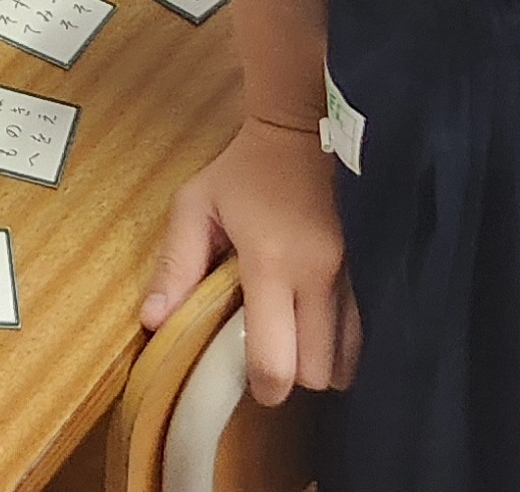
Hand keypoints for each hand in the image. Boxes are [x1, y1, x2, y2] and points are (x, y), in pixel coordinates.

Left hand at [142, 117, 360, 405]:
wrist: (301, 132)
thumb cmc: (242, 171)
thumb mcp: (195, 205)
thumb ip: (174, 265)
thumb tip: (152, 323)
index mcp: (270, 262)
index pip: (277, 360)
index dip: (263, 386)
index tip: (247, 381)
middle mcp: (318, 277)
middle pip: (318, 372)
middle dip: (292, 378)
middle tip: (266, 357)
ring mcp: (350, 276)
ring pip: (347, 360)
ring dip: (319, 364)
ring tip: (290, 343)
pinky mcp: (367, 272)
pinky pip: (362, 335)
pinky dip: (340, 346)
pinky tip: (315, 330)